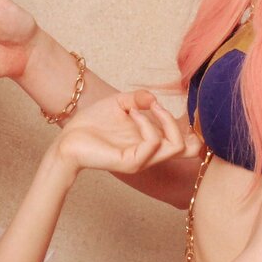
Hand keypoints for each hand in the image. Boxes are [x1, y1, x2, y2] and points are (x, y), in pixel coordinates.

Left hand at [54, 89, 200, 175]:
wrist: (69, 138)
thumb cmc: (93, 124)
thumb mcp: (120, 104)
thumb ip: (139, 99)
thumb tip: (155, 98)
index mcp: (153, 143)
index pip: (190, 146)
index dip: (193, 128)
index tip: (168, 107)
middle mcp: (152, 155)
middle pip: (192, 148)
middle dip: (178, 122)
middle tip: (155, 107)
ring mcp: (143, 161)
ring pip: (177, 146)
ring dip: (164, 120)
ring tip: (139, 108)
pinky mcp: (131, 163)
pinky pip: (153, 144)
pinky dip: (147, 124)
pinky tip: (130, 114)